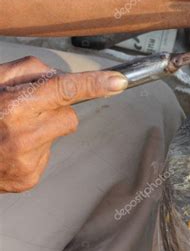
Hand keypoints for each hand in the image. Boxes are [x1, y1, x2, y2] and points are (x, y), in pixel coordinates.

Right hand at [0, 56, 127, 192]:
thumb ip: (25, 72)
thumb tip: (57, 76)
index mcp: (11, 107)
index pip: (63, 89)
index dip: (93, 84)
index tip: (118, 81)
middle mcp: (22, 136)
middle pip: (69, 115)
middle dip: (54, 109)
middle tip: (24, 111)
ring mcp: (27, 161)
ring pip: (61, 133)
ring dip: (44, 128)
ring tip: (13, 131)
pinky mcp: (28, 178)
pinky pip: (48, 153)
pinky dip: (35, 148)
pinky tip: (12, 148)